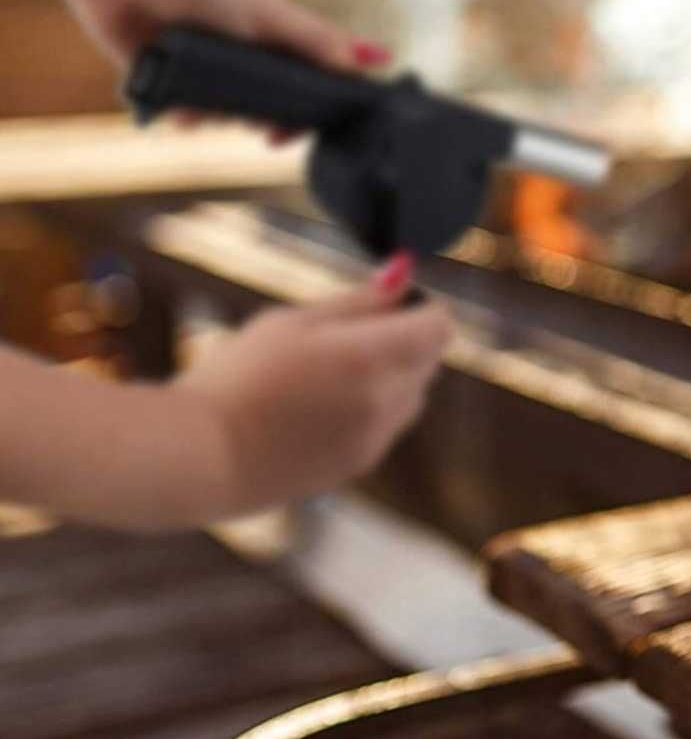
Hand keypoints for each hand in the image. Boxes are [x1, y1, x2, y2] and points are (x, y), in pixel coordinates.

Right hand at [171, 262, 450, 516]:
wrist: (201, 457)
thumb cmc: (238, 377)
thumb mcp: (293, 322)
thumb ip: (358, 301)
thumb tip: (403, 274)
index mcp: (374, 356)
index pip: (440, 326)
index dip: (421, 308)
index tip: (388, 303)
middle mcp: (387, 400)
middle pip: (429, 360)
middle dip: (405, 340)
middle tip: (346, 335)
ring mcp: (377, 437)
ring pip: (412, 396)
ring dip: (391, 377)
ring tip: (327, 373)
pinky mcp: (360, 464)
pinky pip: (387, 426)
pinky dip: (371, 410)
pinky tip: (317, 407)